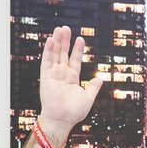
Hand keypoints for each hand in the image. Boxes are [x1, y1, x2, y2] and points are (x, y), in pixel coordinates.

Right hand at [37, 26, 103, 145]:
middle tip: (66, 28)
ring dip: (57, 41)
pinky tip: (51, 40)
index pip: (75, 60)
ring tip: (60, 29)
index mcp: (72, 78)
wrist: (62, 119)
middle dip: (65, 41)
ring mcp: (54, 74)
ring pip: (55, 54)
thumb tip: (100, 79)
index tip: (80, 39)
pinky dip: (48, 50)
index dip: (78, 49)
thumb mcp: (88, 97)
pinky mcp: (46, 76)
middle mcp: (62, 74)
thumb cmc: (74, 112)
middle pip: (64, 53)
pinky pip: (47, 60)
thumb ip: (93, 87)